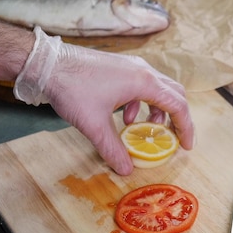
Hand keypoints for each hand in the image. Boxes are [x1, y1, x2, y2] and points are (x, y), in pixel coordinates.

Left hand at [14, 26, 194, 174]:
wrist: (47, 62)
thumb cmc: (73, 89)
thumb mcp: (95, 125)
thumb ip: (113, 149)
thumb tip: (126, 169)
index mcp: (144, 82)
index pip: (178, 105)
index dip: (185, 127)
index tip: (186, 145)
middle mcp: (143, 70)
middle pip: (174, 94)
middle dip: (177, 117)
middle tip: (175, 138)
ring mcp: (132, 66)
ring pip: (158, 88)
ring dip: (158, 110)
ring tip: (146, 129)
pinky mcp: (120, 67)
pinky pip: (142, 85)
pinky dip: (142, 103)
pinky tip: (125, 117)